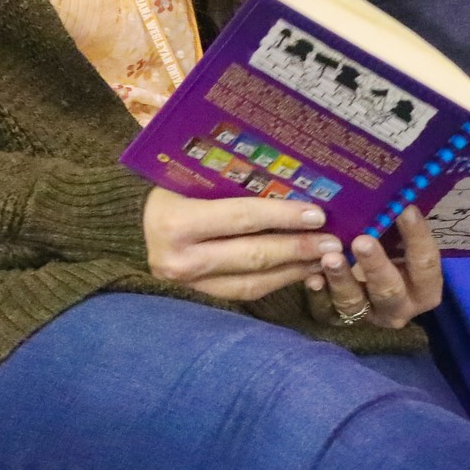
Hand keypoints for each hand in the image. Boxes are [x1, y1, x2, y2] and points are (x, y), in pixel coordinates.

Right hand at [143, 187, 338, 300]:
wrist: (135, 225)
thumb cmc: (170, 187)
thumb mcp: (190, 174)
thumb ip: (227, 174)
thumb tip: (289, 172)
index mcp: (175, 222)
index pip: (241, 218)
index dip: (282, 216)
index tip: (317, 214)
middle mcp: (178, 260)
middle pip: (252, 255)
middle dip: (298, 248)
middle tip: (334, 241)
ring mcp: (188, 285)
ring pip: (253, 282)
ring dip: (294, 270)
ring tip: (326, 258)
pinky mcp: (200, 298)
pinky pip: (246, 293)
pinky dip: (278, 282)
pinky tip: (303, 271)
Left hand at [305, 205, 443, 330]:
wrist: (373, 284)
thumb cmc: (393, 253)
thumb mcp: (402, 242)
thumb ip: (400, 225)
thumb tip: (396, 190)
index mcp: (424, 288)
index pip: (425, 263)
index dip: (417, 237)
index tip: (406, 209)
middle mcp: (399, 306)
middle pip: (390, 289)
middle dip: (375, 265)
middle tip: (362, 241)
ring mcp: (368, 315)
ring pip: (355, 302)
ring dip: (342, 278)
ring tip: (329, 257)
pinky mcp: (340, 318)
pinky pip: (326, 309)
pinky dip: (318, 293)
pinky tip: (312, 277)